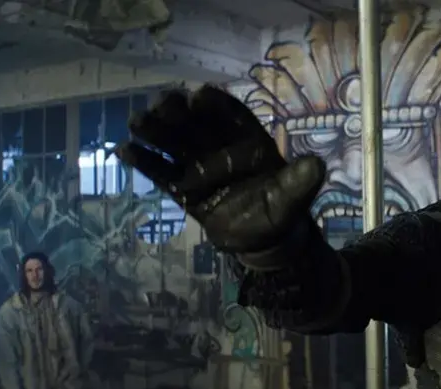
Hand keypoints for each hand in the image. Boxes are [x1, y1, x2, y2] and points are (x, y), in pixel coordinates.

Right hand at [115, 85, 325, 253]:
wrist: (263, 242)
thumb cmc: (280, 212)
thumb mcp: (293, 198)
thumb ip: (299, 182)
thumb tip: (316, 165)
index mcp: (248, 142)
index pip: (232, 117)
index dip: (216, 105)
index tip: (200, 94)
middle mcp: (220, 147)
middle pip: (197, 124)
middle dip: (179, 112)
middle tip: (162, 102)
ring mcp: (199, 166)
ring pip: (175, 143)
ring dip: (156, 131)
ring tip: (136, 120)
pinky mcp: (183, 189)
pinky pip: (162, 173)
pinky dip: (145, 162)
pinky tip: (124, 149)